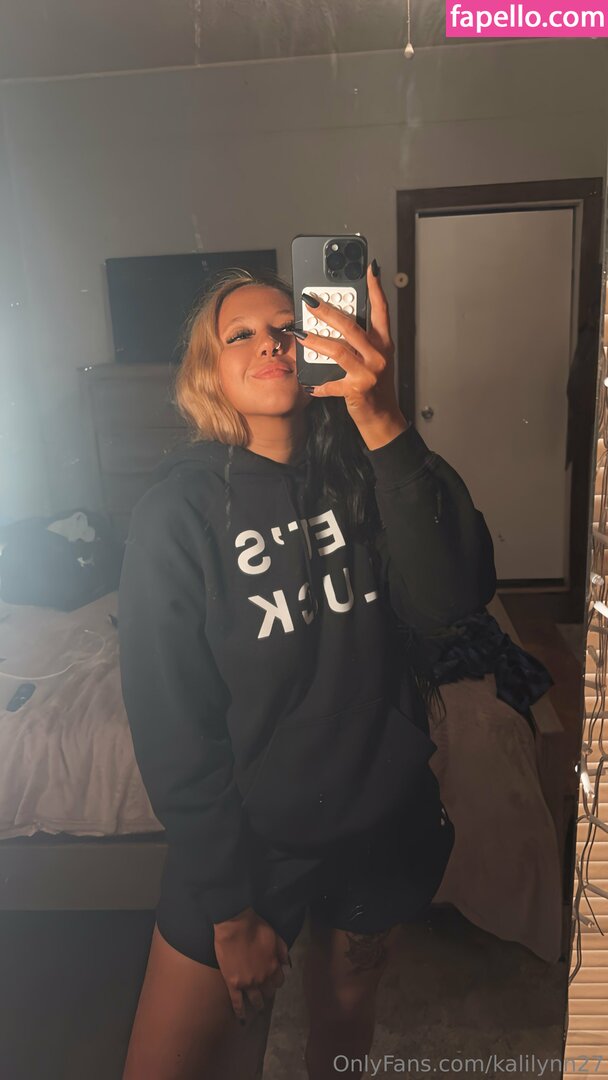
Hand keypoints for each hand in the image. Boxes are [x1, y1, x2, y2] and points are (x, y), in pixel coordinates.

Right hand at [213, 907, 290, 1022]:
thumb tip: (287, 965)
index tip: (273, 981)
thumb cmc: (256, 927)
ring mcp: (248, 983)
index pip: (279, 981)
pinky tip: (242, 1018)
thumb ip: (283, 952)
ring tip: (258, 1007)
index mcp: (274, 966)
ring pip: (256, 999)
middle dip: (268, 991)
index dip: (276, 981)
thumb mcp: (276, 937)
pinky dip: (240, 1011)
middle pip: (269, 992)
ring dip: (258, 1004)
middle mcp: (263, 978)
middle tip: (264, 991)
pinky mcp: (233, 983)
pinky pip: (237, 1002)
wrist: (236, 926)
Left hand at [300, 262, 408, 444]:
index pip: (381, 309)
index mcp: (383, 343)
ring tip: (300, 334)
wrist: (383, 417)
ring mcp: (369, 373)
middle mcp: (379, 355)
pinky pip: (331, 384)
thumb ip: (361, 340)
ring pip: (338, 350)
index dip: (376, 288)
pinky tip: (308, 383)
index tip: (369, 269)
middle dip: (328, 312)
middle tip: (310, 302)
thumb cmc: (375, 386)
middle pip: (351, 327)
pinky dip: (318, 384)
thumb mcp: (373, 358)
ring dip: (315, 341)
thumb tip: (335, 320)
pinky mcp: (357, 390)